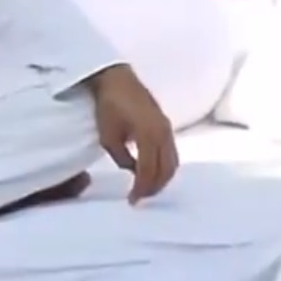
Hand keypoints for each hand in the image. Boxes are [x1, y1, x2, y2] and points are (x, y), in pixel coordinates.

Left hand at [88, 65, 177, 204]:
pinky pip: (171, 151)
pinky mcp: (166, 125)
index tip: (132, 201)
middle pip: (167, 168)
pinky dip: (164, 165)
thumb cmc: (109, 106)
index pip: (149, 170)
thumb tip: (132, 169)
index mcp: (149, 135)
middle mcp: (163, 133)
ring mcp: (167, 128)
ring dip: (162, 177)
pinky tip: (152, 170)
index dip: (141, 188)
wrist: (116, 79)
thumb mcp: (108, 136)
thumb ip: (122, 157)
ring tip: (148, 187)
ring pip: (172, 161)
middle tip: (140, 198)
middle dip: (155, 187)